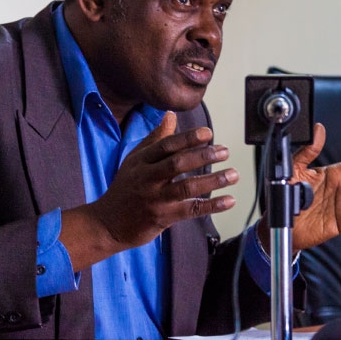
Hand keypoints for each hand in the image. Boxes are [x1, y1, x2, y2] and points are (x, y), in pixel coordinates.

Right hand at [61, 112, 238, 268]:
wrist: (106, 224)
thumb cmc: (125, 188)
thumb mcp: (135, 160)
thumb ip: (155, 139)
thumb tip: (170, 115)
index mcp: (141, 161)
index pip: (166, 146)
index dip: (188, 138)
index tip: (208, 132)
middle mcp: (147, 178)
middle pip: (177, 163)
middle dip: (203, 155)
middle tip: (225, 151)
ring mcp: (155, 199)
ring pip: (186, 186)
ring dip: (213, 180)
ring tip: (233, 174)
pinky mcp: (162, 217)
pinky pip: (191, 209)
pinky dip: (212, 205)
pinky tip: (229, 200)